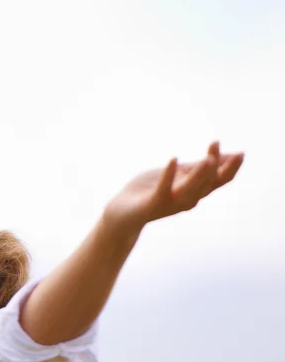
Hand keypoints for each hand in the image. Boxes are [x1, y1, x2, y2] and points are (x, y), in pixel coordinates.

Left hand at [104, 141, 244, 231]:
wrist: (121, 212)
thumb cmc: (149, 190)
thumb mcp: (177, 174)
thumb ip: (196, 167)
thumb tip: (222, 155)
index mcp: (194, 191)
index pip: (219, 181)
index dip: (231, 168)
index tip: (240, 152)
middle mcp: (186, 200)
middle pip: (208, 185)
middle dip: (219, 167)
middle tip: (229, 149)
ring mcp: (170, 203)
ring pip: (189, 189)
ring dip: (199, 174)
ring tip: (207, 158)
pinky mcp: (152, 204)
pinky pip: (162, 190)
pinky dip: (168, 175)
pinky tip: (173, 159)